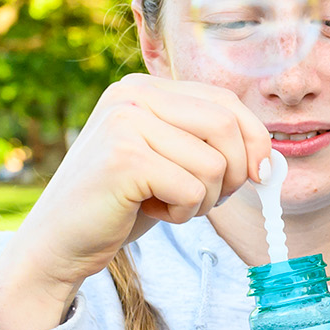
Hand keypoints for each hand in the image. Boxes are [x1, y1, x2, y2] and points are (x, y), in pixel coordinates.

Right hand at [0, 75, 272, 329]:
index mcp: (145, 87)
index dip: (254, 139)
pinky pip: (192, 190)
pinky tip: (148, 212)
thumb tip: (270, 158)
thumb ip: (209, 143)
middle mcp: (132, 94)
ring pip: (214, 163)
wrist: (60, 242)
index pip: (226, 100)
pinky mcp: (124, 160)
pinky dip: (183, 213)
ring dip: (204, 199)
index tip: (258, 174)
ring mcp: (125, 123)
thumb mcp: (170, 159)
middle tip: (205, 197)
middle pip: (227, 126)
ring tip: (165, 203)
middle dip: (234, 172)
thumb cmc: (122, 203)